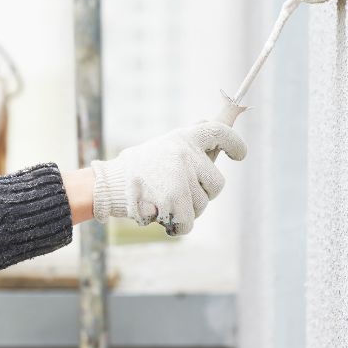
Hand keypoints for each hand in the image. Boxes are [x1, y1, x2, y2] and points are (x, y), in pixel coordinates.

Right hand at [90, 122, 245, 235]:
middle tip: (178, 193)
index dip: (235, 143)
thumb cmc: (136, 168)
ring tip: (161, 201)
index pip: (219, 132)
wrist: (107, 185)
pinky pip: (189, 222)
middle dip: (203, 194)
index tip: (240, 155)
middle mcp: (185, 155)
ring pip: (202, 205)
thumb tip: (208, 121)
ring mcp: (180, 178)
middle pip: (216, 184)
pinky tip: (161, 218)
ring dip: (186, 210)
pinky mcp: (174, 201)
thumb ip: (187, 141)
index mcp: (183, 138)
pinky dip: (178, 226)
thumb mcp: (162, 146)